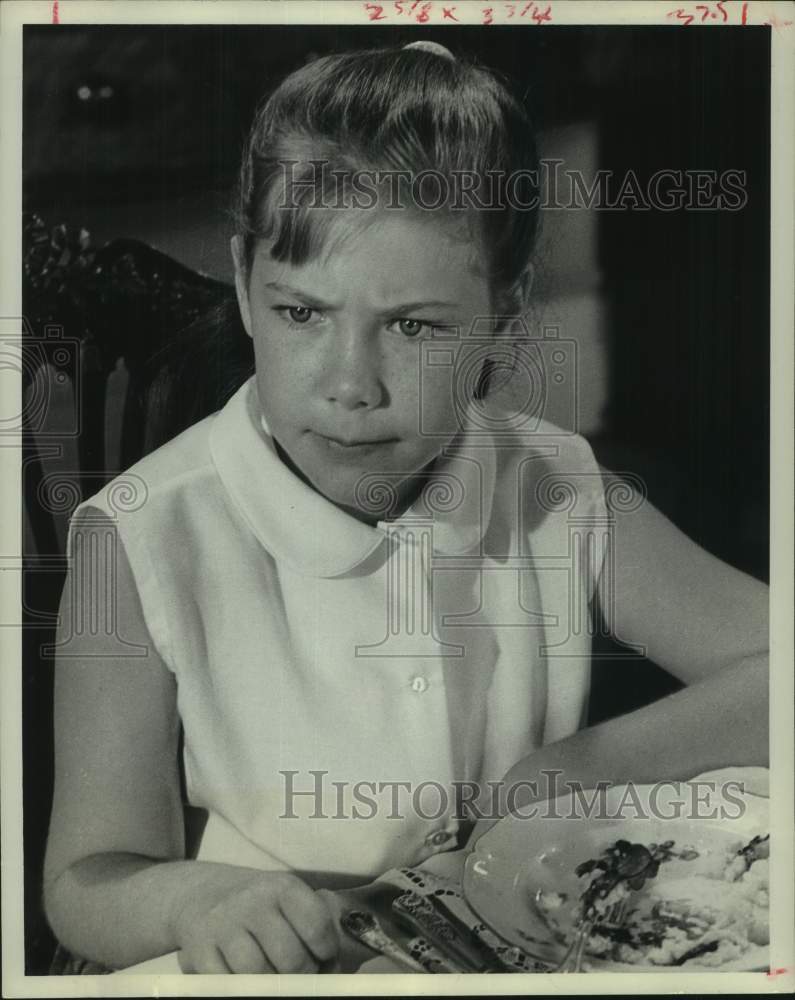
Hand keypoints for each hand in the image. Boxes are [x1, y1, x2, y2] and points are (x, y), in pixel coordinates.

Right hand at [172, 865, 339, 972]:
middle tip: (300, 974)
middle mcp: (252, 901)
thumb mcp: (284, 898)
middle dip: (302, 975)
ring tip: (275, 976)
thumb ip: (310, 927)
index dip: (327, 952)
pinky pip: (228, 983)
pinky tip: (247, 977)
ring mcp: (224, 925)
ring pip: (259, 975)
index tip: (324, 959)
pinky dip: (242, 986)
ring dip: (272, 985)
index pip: (317, 926)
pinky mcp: (199, 949)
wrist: (199, 893)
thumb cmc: (256, 903)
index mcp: (282, 887)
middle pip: (291, 959)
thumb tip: (331, 970)